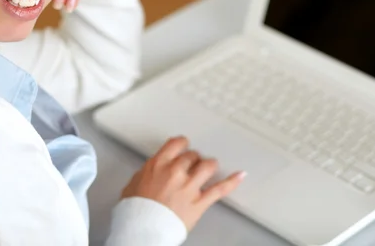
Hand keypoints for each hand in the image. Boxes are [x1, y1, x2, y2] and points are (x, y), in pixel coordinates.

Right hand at [121, 136, 245, 230]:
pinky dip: (232, 181)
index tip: (185, 145)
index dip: (183, 143)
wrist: (141, 230)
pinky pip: (220, 189)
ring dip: (210, 166)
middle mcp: (175, 172)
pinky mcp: (199, 202)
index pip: (177, 143)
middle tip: (193, 164)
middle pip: (193, 155)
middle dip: (194, 159)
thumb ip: (148, 172)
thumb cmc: (134, 211)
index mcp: (158, 165)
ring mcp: (189, 187)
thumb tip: (155, 169)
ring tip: (210, 168)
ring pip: (208, 166)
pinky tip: (240, 175)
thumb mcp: (134, 184)